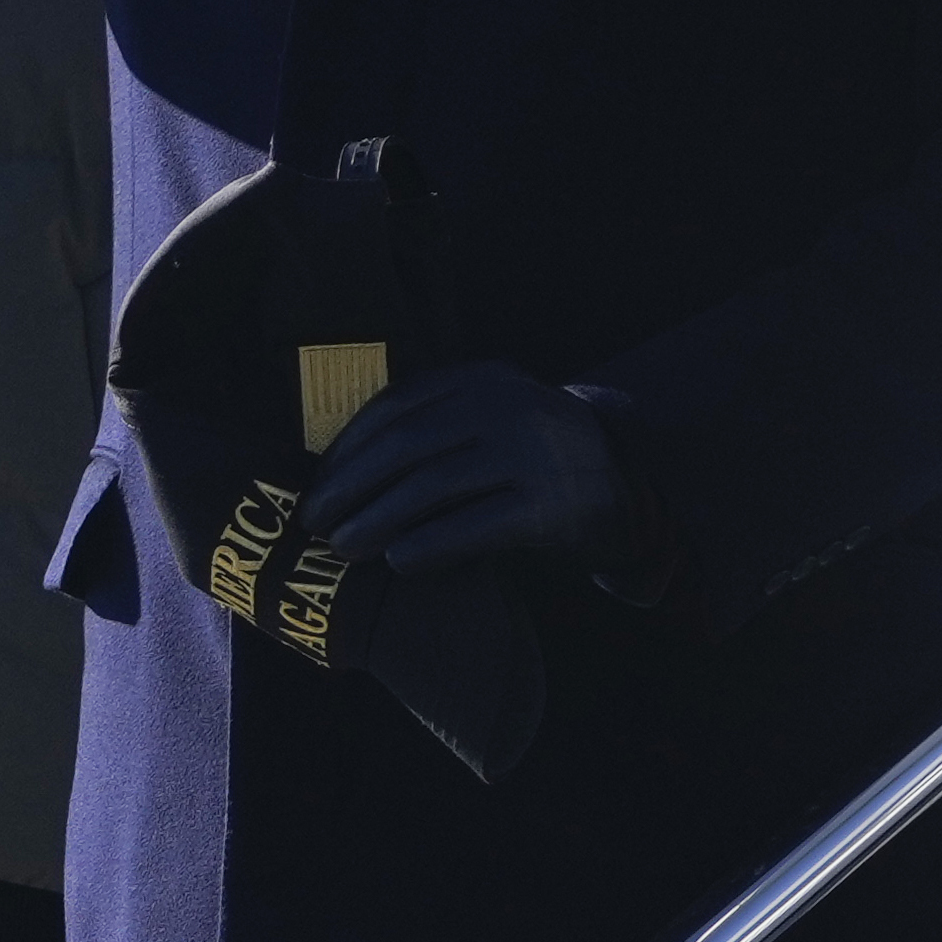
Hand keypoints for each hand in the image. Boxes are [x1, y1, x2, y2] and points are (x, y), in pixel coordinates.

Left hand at [301, 365, 624, 574]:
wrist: (624, 488)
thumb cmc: (530, 461)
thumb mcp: (488, 421)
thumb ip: (432, 426)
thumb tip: (339, 470)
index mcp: (481, 379)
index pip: (396, 406)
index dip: (348, 448)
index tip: (319, 484)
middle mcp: (507, 407)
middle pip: (406, 444)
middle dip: (351, 485)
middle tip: (317, 522)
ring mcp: (532, 454)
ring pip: (433, 484)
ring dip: (378, 518)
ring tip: (345, 547)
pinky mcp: (550, 505)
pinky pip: (475, 526)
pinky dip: (430, 544)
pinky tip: (399, 561)